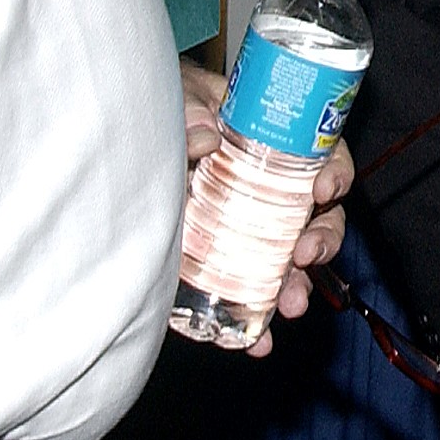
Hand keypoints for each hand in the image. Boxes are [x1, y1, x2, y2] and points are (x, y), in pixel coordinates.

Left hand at [178, 60, 351, 357]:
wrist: (106, 153)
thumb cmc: (154, 112)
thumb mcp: (173, 95)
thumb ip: (188, 106)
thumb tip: (205, 134)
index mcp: (263, 142)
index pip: (318, 153)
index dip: (333, 171)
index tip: (323, 189)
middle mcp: (260, 191)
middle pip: (313, 215)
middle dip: (323, 238)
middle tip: (306, 254)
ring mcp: (237, 234)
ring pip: (287, 263)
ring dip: (297, 286)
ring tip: (289, 304)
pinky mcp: (209, 271)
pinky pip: (240, 300)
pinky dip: (253, 326)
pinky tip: (254, 344)